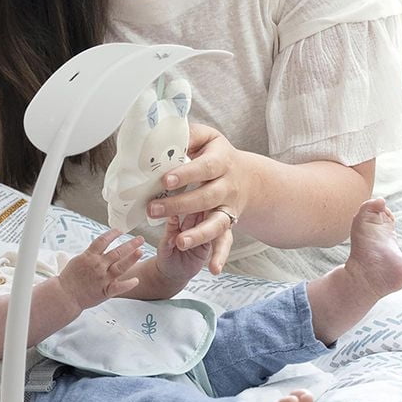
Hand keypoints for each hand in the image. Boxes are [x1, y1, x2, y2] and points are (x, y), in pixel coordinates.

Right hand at [57, 229, 145, 313]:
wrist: (64, 295)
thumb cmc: (69, 278)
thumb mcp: (77, 260)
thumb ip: (90, 254)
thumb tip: (99, 246)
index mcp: (89, 256)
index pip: (103, 240)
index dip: (113, 234)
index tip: (120, 231)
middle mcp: (98, 265)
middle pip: (117, 251)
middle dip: (130, 244)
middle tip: (140, 239)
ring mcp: (102, 278)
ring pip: (120, 266)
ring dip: (131, 259)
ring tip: (141, 252)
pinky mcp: (105, 291)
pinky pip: (118, 287)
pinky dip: (128, 284)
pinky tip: (136, 280)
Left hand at [146, 122, 246, 273]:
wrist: (248, 177)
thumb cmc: (216, 154)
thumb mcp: (206, 137)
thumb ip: (188, 134)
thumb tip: (165, 132)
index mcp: (220, 162)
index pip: (204, 168)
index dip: (186, 174)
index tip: (166, 180)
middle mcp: (227, 187)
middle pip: (206, 197)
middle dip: (180, 205)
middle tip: (153, 208)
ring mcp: (228, 208)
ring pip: (217, 223)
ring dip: (199, 234)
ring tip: (180, 241)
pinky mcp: (227, 225)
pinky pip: (225, 242)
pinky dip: (220, 256)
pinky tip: (213, 270)